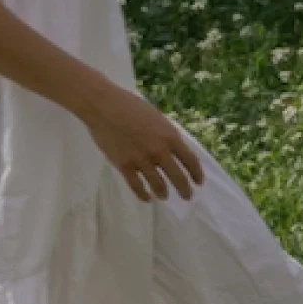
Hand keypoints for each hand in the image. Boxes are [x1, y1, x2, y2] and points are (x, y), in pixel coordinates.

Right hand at [83, 86, 205, 201]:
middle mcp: (159, 151)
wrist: (103, 106)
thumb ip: (168, 136)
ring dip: (163, 193)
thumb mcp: (158, 119)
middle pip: (178, 178)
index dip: (196, 174)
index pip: (190, 161)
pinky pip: (136, 186)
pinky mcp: (124, 165)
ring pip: (158, 185)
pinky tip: (146, 198)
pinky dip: (143, 194)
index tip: (199, 183)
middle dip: (185, 190)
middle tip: (187, 196)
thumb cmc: (131, 106)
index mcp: (171, 137)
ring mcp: (141, 160)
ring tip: (163, 196)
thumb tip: (176, 150)